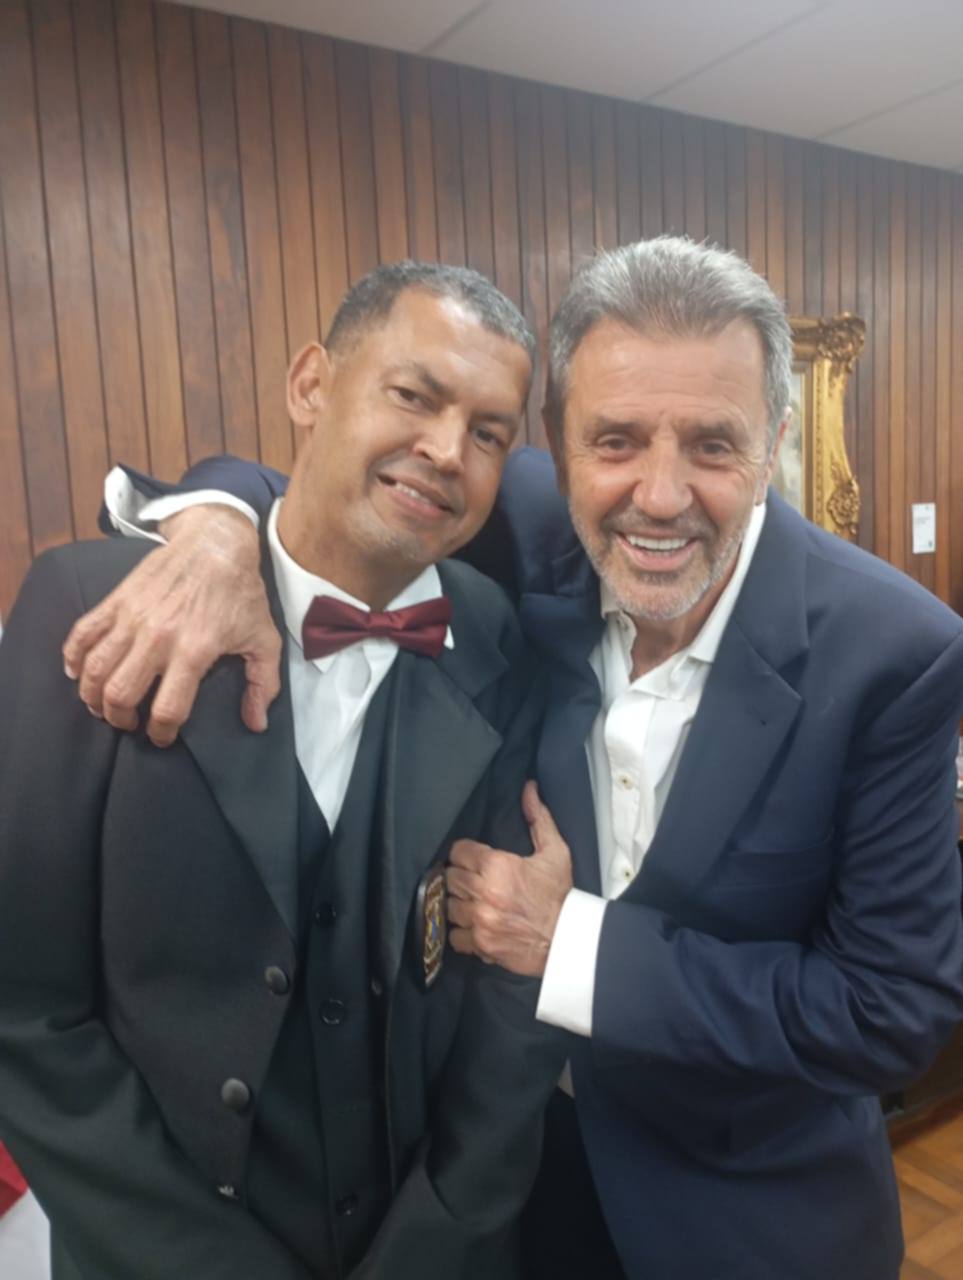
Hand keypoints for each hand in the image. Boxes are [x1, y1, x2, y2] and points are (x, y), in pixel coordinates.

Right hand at [62, 505, 281, 745]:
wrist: (215, 543)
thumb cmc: (241, 594)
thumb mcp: (264, 639)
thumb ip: (262, 684)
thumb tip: (256, 724)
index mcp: (194, 650)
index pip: (168, 708)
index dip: (162, 732)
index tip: (162, 737)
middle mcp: (158, 637)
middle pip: (121, 693)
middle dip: (120, 718)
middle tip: (128, 722)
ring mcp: (132, 617)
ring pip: (95, 669)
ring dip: (92, 696)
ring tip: (101, 705)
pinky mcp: (116, 600)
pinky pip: (82, 633)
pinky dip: (72, 657)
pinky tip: (77, 673)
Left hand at [446, 781, 572, 976]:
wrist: (570, 939)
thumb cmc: (561, 895)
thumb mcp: (555, 852)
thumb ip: (538, 818)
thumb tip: (529, 788)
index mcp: (498, 866)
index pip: (458, 852)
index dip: (466, 854)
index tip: (474, 859)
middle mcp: (483, 893)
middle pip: (450, 877)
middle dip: (461, 876)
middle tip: (476, 880)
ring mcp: (479, 921)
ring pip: (448, 905)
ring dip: (459, 903)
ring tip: (474, 902)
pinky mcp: (480, 945)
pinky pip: (454, 935)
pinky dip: (462, 931)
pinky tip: (475, 925)